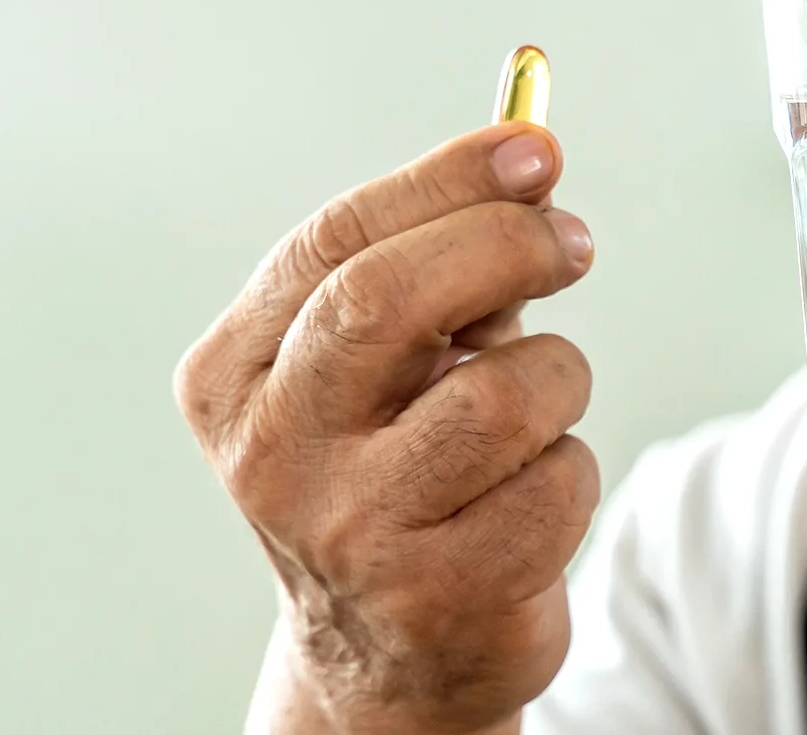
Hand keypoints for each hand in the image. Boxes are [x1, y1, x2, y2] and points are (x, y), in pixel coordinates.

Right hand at [175, 124, 599, 734]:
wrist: (388, 659)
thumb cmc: (401, 471)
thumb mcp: (390, 362)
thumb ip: (443, 260)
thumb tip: (531, 157)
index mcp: (234, 376)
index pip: (337, 241)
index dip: (446, 179)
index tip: (535, 147)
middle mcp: (272, 454)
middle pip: (387, 300)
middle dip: (503, 244)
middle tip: (572, 240)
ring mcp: (348, 532)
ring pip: (501, 393)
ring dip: (554, 379)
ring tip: (532, 415)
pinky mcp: (437, 596)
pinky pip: (556, 481)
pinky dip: (570, 471)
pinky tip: (527, 500)